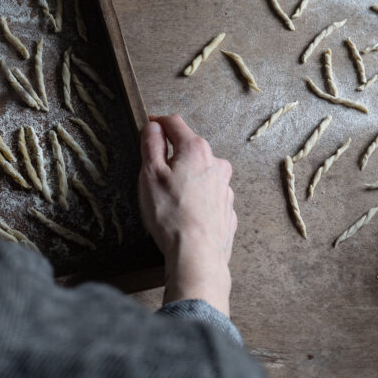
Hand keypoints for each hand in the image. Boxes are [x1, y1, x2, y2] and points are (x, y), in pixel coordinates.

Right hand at [139, 114, 236, 315]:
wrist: (197, 255)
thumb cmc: (171, 214)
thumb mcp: (150, 174)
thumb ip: (151, 145)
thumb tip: (154, 127)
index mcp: (196, 150)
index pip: (175, 123)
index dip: (158, 122)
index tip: (149, 125)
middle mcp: (216, 164)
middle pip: (190, 148)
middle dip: (172, 154)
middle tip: (153, 171)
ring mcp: (225, 188)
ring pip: (201, 173)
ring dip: (186, 177)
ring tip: (169, 198)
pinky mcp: (227, 209)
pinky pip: (208, 195)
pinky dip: (196, 198)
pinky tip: (184, 213)